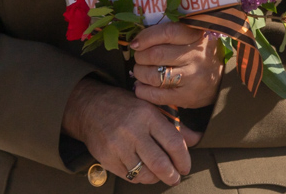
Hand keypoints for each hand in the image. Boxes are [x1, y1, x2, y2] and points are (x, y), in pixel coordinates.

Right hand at [62, 78, 189, 185]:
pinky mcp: (107, 158)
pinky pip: (130, 176)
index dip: (184, 160)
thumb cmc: (125, 107)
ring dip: (156, 178)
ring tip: (158, 174)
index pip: (174, 143)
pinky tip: (141, 170)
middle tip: (175, 177)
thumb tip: (196, 138)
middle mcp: (133, 131)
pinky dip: (139, 177)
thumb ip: (174, 125)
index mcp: (147, 115)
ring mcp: (118, 146)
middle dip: (172, 176)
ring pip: (145, 175)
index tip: (185, 167)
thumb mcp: (150, 108)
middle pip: (161, 164)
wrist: (88, 107)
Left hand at [131, 22, 223, 115]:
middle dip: (140, 57)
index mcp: (196, 36)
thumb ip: (170, 35)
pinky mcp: (188, 96)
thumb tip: (138, 40)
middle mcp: (196, 55)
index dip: (146, 37)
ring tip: (140, 72)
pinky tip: (140, 87)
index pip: (166, 32)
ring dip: (140, 73)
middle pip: (156, 54)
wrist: (220, 81)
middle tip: (139, 58)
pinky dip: (143, 91)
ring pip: (154, 75)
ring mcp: (193, 77)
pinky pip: (158, 96)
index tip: (136, 43)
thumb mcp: (192, 38)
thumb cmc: (198, 54)